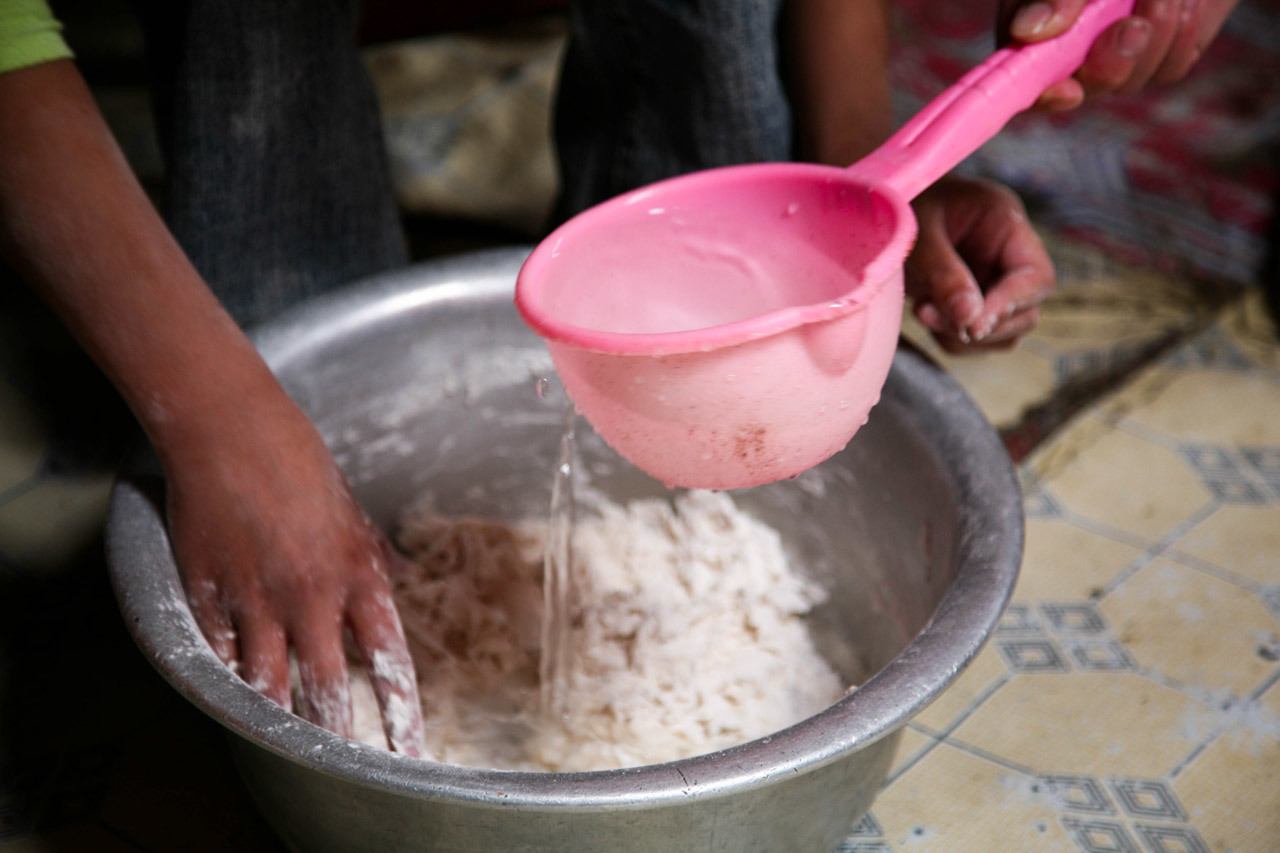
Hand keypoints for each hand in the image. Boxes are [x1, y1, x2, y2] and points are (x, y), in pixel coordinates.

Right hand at [163, 400, 424, 754]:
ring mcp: (256, 600)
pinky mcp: (208, 595)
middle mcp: (311, 597)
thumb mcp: (353, 514)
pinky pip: (221, 655)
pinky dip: (230, 679)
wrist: (231, 431)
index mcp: (358, 575)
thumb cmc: (299, 462)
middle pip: (328, 688)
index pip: (389, 661)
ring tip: (288, 749)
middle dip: (338, 736)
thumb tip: (396, 581)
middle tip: (345, 767)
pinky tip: (235, 697)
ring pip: (268, 686)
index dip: (400, 713)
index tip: (410, 749)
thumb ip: (371, 559)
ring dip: (280, 722)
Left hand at [906, 176, 1054, 353]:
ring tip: (921, 309)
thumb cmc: (902, 208)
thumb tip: (969, 319)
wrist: (882, 210)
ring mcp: (995, 284)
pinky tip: (923, 311)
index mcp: (1005, 224)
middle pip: (1026, 313)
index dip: (1011, 304)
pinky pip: (976, 342)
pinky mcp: (974, 306)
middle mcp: (1009, 257)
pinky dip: (950, 338)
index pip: (1036, 276)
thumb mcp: (919, 235)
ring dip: (962, 336)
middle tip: (927, 314)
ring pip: (1003, 335)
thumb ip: (944, 274)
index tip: (973, 324)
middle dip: (981, 325)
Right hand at [999, 0, 1237, 110]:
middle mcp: (1072, 47)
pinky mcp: (1161, 51)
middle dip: (1111, 63)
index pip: (1025, 78)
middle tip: (1133, 27)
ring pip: (1132, 80)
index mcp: (1036, 26)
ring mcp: (1118, 52)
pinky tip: (1185, 2)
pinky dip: (1183, 33)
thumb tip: (1027, 31)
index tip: (1067, 90)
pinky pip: (1170, 66)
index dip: (1044, 93)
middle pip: (1085, 86)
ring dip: (1156, 35)